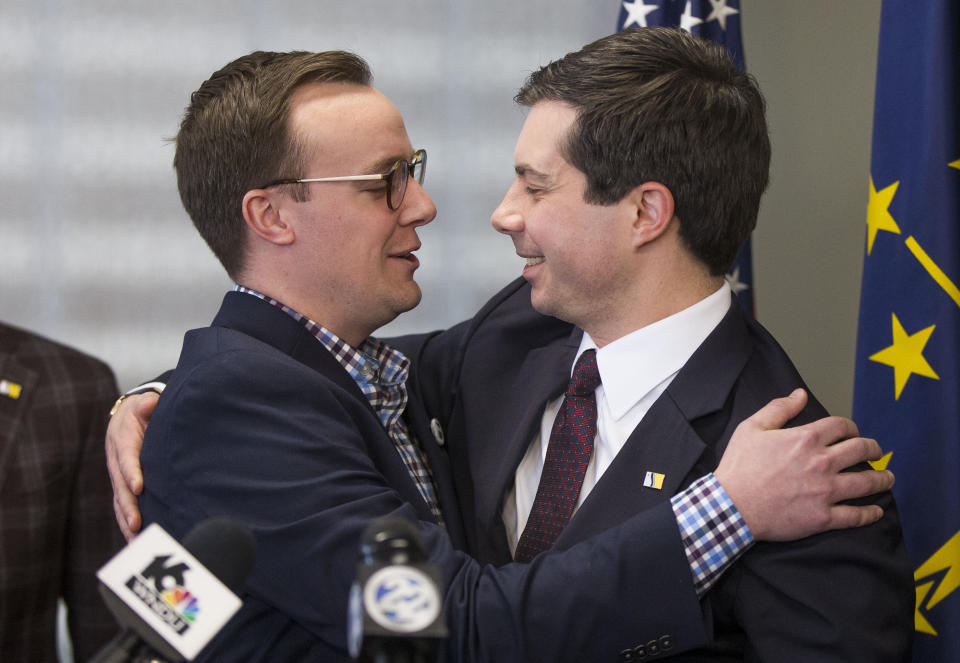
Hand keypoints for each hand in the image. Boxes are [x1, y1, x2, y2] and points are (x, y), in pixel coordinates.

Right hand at [105, 392, 157, 539]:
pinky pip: (122, 505)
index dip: (132, 472)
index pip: (127, 458)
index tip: (139, 486)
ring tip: (136, 538)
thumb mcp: (144, 403)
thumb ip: (148, 404)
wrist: (128, 416)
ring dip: (126, 519)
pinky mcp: (122, 486)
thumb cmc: (143, 410)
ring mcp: (117, 476)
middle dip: (129, 506)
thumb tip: (150, 404)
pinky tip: (135, 539)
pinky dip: (127, 522)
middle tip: (137, 523)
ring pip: (120, 500)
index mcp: (123, 441)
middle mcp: (116, 461)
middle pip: (121, 486)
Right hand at [714, 389, 892, 541]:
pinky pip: (855, 516)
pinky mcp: (823, 517)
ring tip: (888, 478)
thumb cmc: (739, 466)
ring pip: (866, 482)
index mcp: (806, 439)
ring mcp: (825, 491)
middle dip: (873, 449)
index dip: (850, 427)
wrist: (732, 506)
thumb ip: (779, 408)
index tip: (852, 432)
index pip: (841, 426)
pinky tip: (876, 510)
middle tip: (877, 452)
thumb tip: (800, 394)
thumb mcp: (752, 428)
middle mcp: (822, 463)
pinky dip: (870, 513)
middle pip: (861, 450)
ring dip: (882, 479)